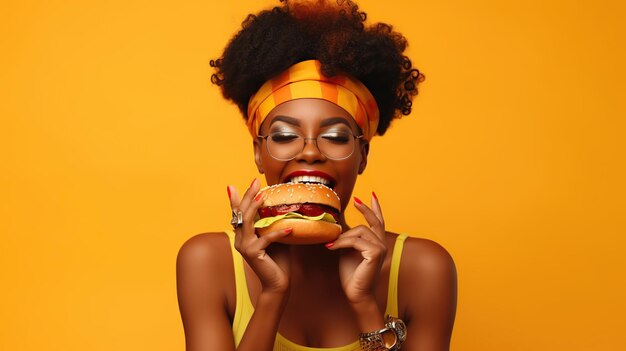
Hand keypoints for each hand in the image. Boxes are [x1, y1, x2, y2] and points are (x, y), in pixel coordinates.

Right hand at [228, 179, 291, 293]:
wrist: (277, 282)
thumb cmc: (278, 259)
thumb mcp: (275, 237)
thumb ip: (272, 223)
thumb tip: (282, 205)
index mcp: (243, 235)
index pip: (238, 213)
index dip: (238, 198)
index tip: (241, 184)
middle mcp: (240, 240)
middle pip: (241, 213)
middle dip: (248, 195)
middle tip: (255, 181)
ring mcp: (245, 247)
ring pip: (247, 222)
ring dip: (255, 207)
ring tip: (264, 196)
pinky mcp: (253, 254)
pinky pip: (266, 239)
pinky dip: (278, 233)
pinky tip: (290, 228)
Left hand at [326, 193, 386, 303]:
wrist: (356, 293)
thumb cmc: (352, 274)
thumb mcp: (347, 250)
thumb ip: (347, 237)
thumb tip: (338, 224)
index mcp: (377, 243)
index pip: (379, 221)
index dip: (375, 208)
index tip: (371, 195)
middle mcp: (382, 244)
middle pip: (373, 221)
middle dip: (366, 209)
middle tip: (356, 201)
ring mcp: (381, 248)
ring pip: (360, 231)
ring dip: (343, 237)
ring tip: (331, 245)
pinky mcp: (376, 253)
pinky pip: (356, 241)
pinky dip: (342, 243)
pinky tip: (332, 248)